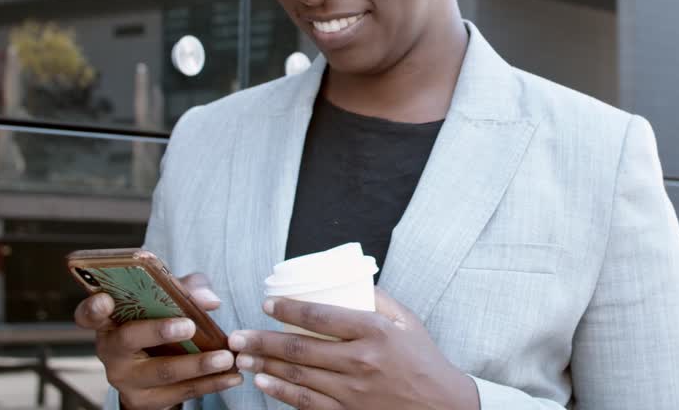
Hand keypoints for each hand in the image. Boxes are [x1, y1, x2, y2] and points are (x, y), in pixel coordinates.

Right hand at [74, 272, 242, 409]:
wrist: (157, 361)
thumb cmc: (160, 318)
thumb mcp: (169, 298)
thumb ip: (188, 289)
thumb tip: (209, 301)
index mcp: (108, 321)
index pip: (89, 313)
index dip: (94, 306)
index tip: (106, 299)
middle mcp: (110, 350)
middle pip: (129, 339)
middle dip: (160, 332)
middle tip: (190, 326)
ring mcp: (124, 378)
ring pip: (162, 371)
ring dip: (198, 365)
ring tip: (226, 358)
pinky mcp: (143, 400)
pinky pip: (180, 393)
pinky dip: (210, 384)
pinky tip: (232, 377)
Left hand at [229, 287, 478, 409]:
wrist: (442, 406)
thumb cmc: (424, 360)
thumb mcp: (407, 322)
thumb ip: (378, 299)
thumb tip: (349, 281)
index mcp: (374, 331)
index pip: (320, 317)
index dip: (288, 309)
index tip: (267, 303)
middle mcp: (360, 360)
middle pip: (299, 348)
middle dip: (262, 340)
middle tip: (237, 335)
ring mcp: (352, 390)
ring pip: (298, 376)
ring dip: (265, 365)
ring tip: (242, 357)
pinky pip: (308, 403)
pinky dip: (282, 392)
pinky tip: (264, 383)